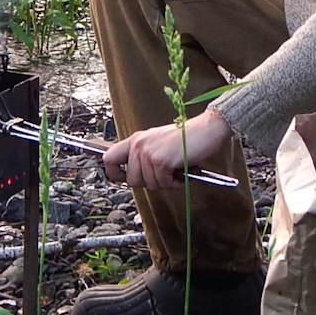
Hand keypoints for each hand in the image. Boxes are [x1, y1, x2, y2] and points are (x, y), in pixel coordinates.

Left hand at [102, 107, 231, 189]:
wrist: (206, 130)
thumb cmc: (185, 139)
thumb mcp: (157, 143)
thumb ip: (143, 156)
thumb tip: (133, 176)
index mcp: (136, 139)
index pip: (109, 159)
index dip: (115, 174)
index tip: (125, 178)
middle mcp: (139, 145)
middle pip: (132, 180)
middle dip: (149, 182)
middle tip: (164, 174)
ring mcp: (149, 153)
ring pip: (149, 184)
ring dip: (165, 182)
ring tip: (175, 169)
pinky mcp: (161, 161)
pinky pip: (163, 183)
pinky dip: (175, 182)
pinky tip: (181, 171)